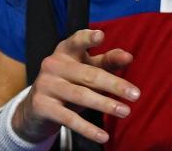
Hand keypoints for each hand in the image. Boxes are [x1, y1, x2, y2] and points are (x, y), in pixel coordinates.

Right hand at [12, 29, 138, 144]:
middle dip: (114, 85)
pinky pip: (69, 118)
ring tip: (125, 111)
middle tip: (136, 95)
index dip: (88, 38)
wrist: (35, 108)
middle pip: (89, 74)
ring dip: (105, 105)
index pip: (77, 41)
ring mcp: (46, 85)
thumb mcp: (87, 69)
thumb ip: (108, 61)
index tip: (101, 35)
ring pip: (81, 95)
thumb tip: (129, 57)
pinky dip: (88, 128)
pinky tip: (104, 135)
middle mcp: (53, 64)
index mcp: (65, 50)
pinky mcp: (42, 106)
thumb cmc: (70, 82)